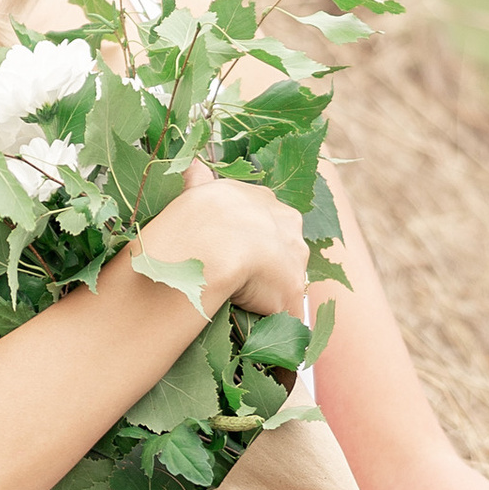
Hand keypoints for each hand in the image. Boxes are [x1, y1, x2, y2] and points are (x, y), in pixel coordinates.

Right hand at [152, 168, 310, 320]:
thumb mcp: (196, 189)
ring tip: (240, 304)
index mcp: (265, 200)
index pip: (267, 219)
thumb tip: (194, 164)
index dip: (251, 237)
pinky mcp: (290, 292)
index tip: (232, 249)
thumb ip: (200, 181)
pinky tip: (250, 325)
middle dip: (269, 263)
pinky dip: (270, 319)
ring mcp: (294, 259)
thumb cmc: (197, 216)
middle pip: (285, 247)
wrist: (212, 243)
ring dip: (269, 292)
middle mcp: (289, 224)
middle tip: (239, 279)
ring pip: (287, 279)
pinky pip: (283, 311)